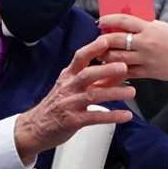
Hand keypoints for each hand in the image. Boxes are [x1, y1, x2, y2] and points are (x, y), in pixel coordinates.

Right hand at [13, 40, 134, 163]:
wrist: (36, 127)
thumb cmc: (56, 105)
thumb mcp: (71, 87)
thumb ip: (95, 79)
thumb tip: (118, 71)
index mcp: (68, 76)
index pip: (80, 57)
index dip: (93, 48)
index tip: (107, 40)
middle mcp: (69, 87)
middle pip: (88, 75)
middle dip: (106, 70)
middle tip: (124, 67)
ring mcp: (70, 104)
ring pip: (93, 95)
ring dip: (114, 93)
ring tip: (131, 92)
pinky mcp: (73, 121)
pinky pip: (95, 117)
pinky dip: (112, 116)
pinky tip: (125, 115)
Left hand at [92, 15, 167, 80]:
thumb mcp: (159, 26)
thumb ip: (142, 26)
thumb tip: (122, 24)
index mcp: (148, 28)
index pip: (123, 21)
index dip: (108, 20)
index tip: (100, 22)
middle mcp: (145, 43)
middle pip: (116, 40)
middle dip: (102, 41)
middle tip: (97, 41)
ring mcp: (146, 59)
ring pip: (118, 58)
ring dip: (106, 57)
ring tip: (101, 56)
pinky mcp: (148, 72)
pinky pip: (127, 74)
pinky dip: (116, 74)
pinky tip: (109, 72)